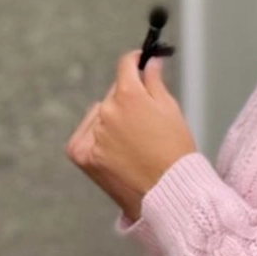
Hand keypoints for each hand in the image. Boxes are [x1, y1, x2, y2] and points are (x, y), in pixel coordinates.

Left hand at [65, 52, 198, 219]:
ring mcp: (92, 133)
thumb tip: (150, 62)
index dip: (135, 61)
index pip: (125, 65)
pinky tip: (116, 150)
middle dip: (127, 98)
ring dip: (110, 120)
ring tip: (133, 142)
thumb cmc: (175, 153)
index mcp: (129, 95)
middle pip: (114, 93)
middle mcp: (106, 111)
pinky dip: (96, 138)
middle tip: (145, 119)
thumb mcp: (171, 110)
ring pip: (100, 115)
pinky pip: (85, 134)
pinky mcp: (81, 154)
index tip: (139, 62)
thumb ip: (155, 81)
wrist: (168, 193)